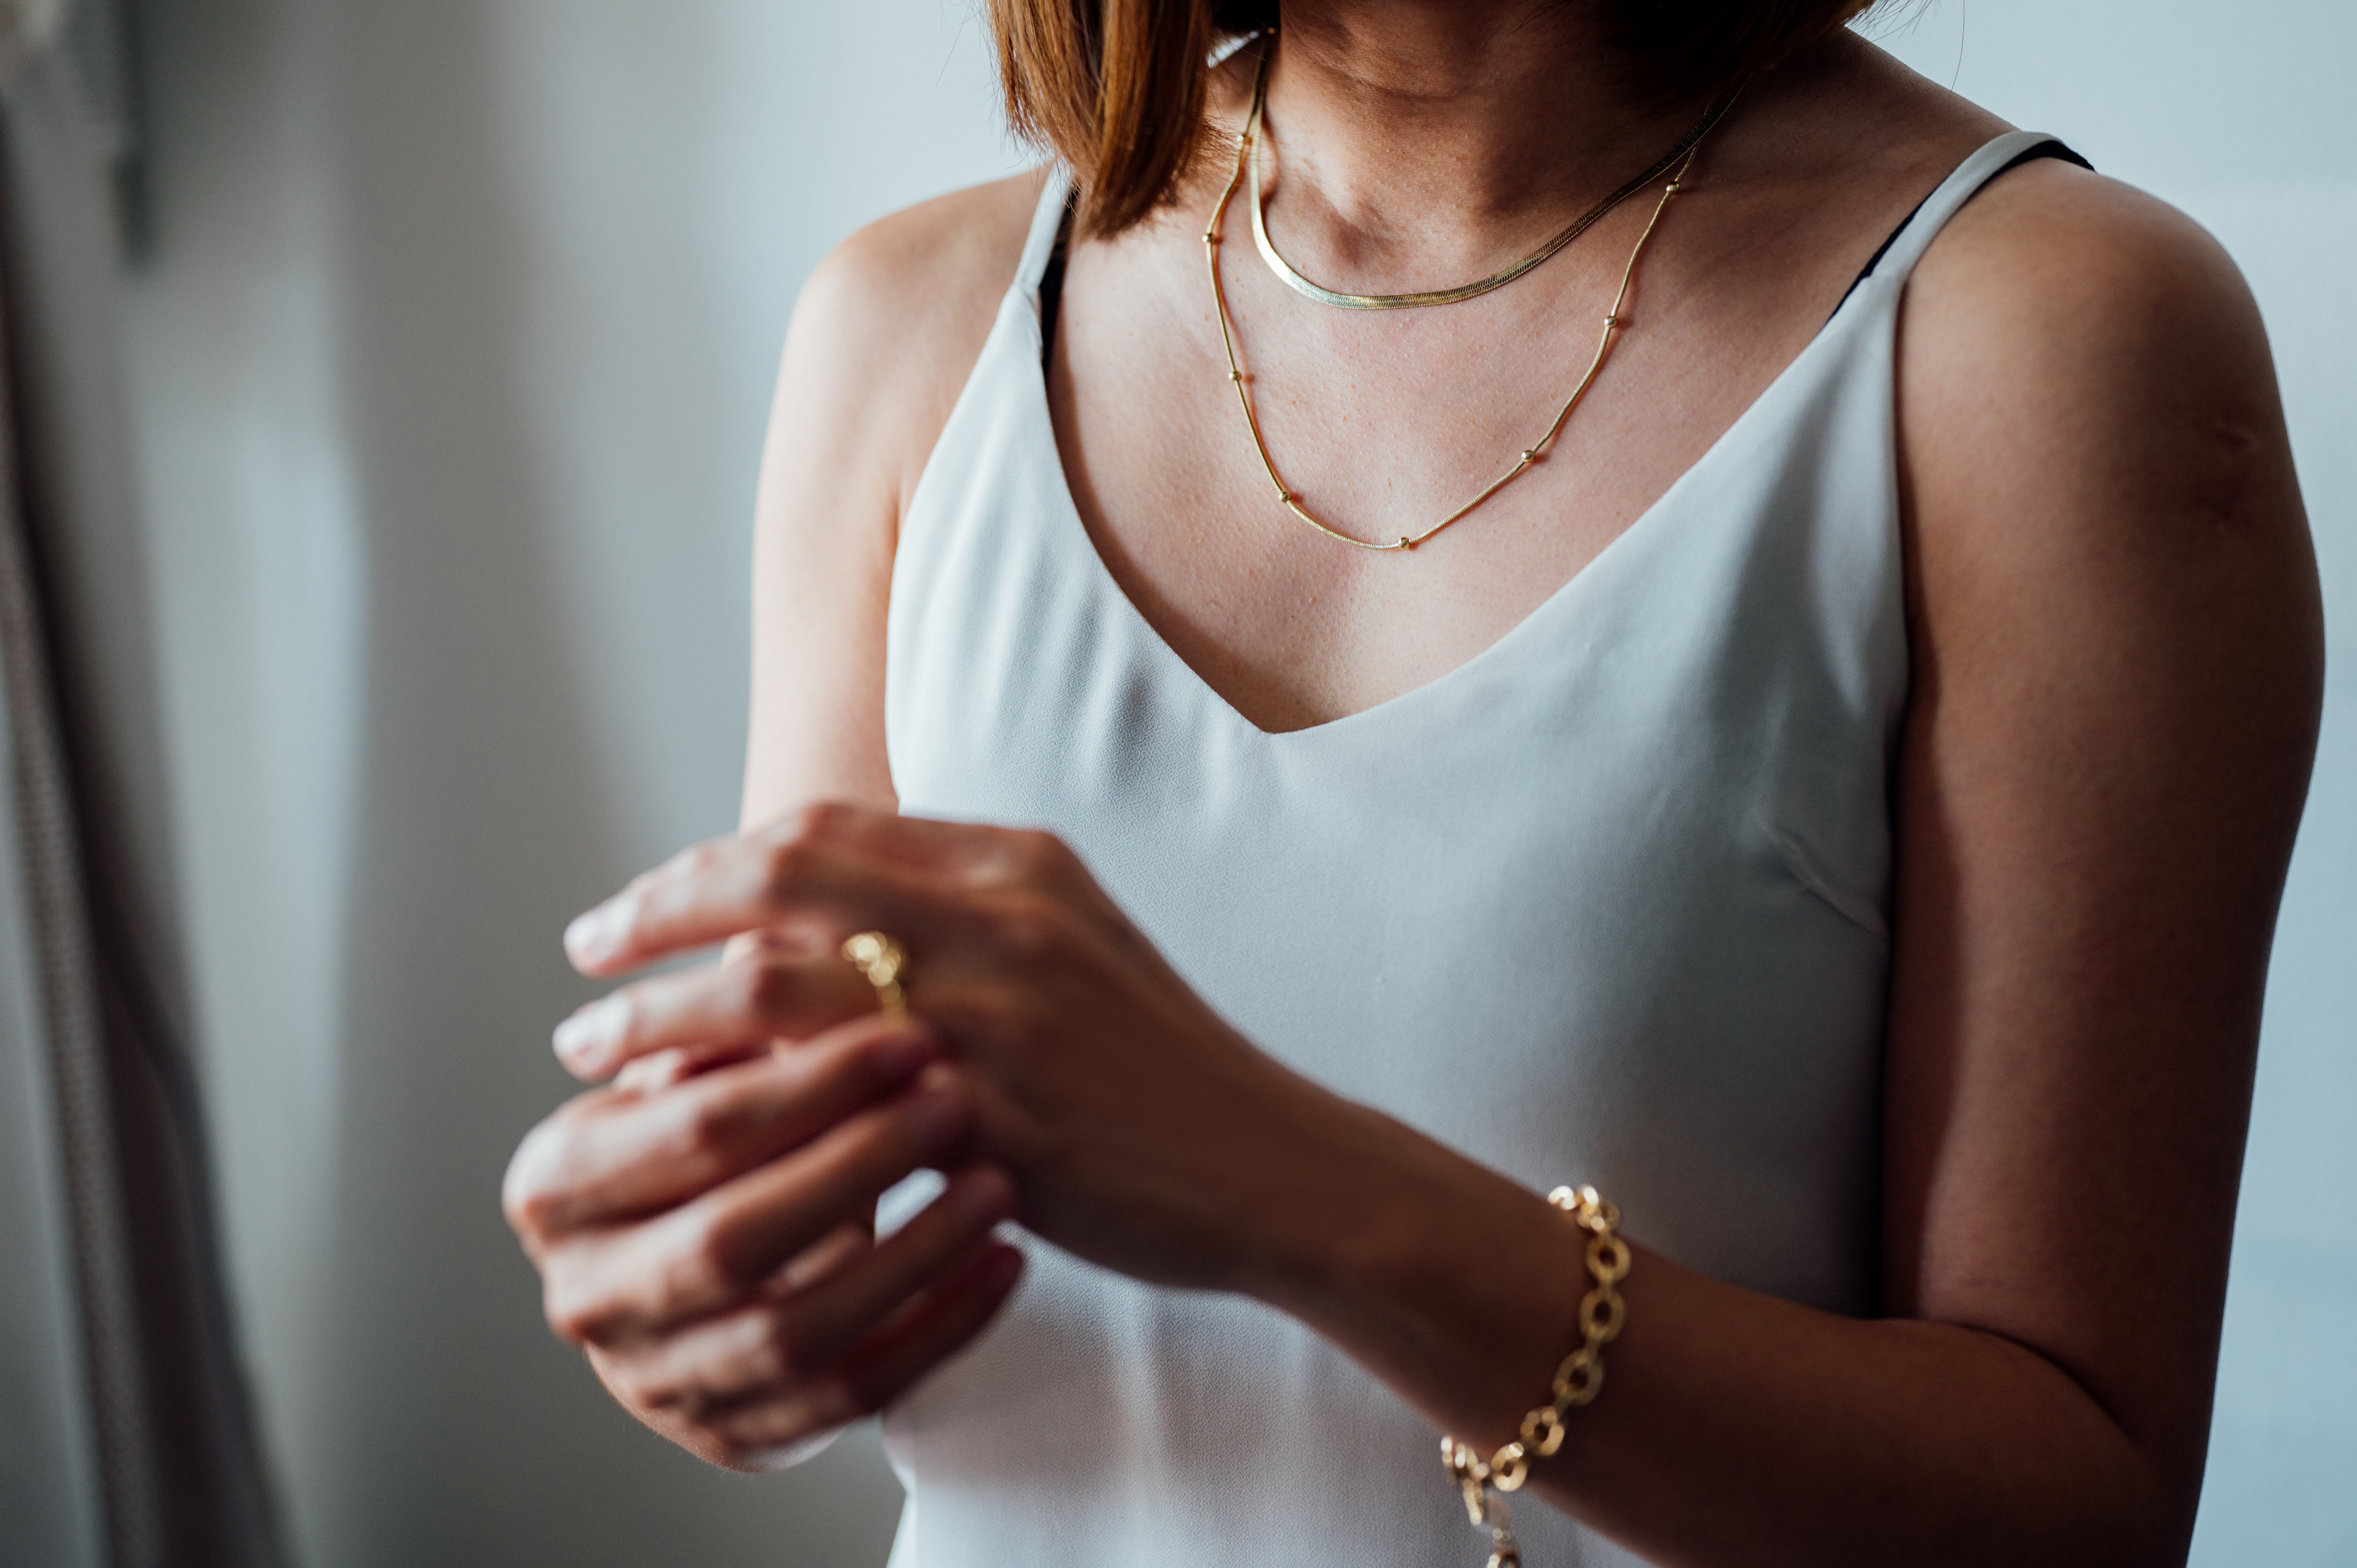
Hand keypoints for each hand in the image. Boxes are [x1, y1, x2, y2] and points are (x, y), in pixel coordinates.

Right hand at [501, 997, 1022, 1469]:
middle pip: (732, 1236)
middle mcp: (587, 1290)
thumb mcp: (717, 1056)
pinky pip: (853, 1392)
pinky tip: (1007, 1261)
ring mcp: (658, 1376)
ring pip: (795, 1329)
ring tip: (999, 1182)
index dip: (801, 1083)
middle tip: (959, 1104)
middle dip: (854, 1166)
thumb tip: (824, 900)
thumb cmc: (734, 1119)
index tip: (911, 1034)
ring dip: (910, 1253)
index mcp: (555, 1181)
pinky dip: (939, 1327)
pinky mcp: (738, 1433)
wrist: (730, 1242)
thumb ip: (748, 993)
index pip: (687, 1129)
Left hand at [556, 802, 1373, 1297]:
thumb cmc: (1157, 1065)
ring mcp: (995, 1016)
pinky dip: (736, 1108)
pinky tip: (682, 1133)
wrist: (1272, 1163)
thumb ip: (960, 912)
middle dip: (656, 913)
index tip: (639, 904)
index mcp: (1017, 865)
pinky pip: (823, 1104)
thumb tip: (819, 911)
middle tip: (583, 956)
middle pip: (778, 880)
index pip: (821, 832)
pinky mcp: (993, 1115)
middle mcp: (999, 919)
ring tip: (590, 1046)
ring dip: (661, 1013)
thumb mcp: (1071, 947)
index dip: (706, 861)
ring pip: (775, 983)